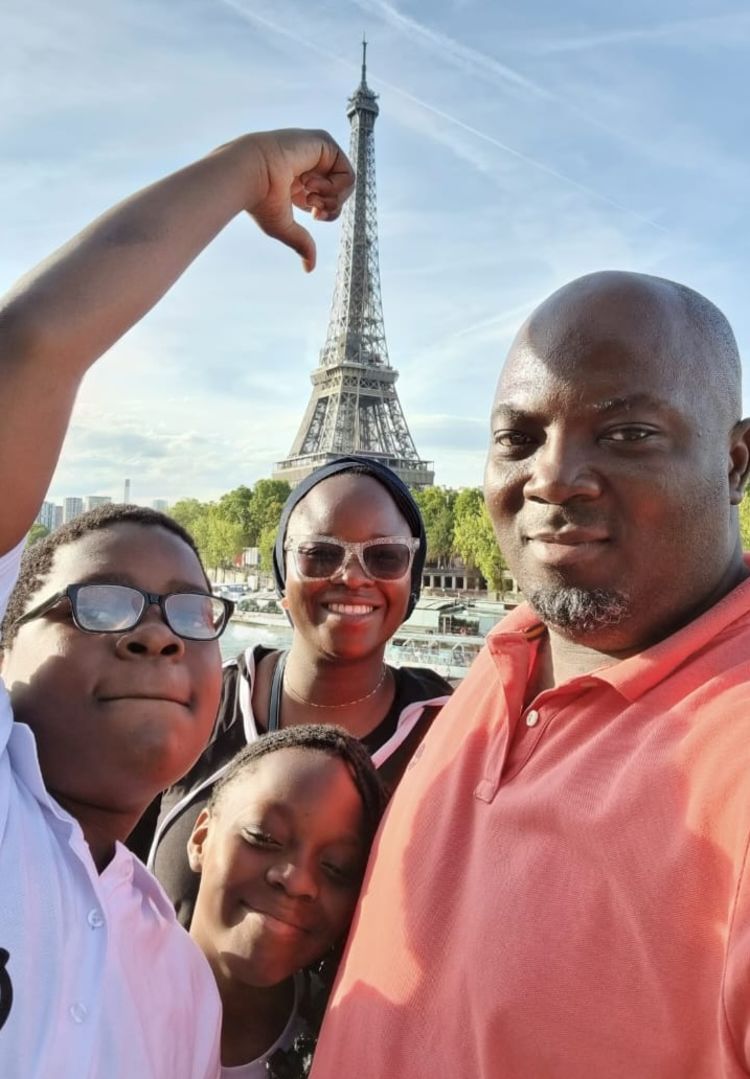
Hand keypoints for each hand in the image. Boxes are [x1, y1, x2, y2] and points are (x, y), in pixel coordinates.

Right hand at [242, 129, 353, 271]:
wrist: (250, 173)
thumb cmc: (260, 200)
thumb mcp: (284, 227)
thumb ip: (302, 244)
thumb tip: (310, 269)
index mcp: (299, 184)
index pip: (328, 202)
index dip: (327, 213)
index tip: (313, 214)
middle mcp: (309, 168)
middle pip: (340, 194)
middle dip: (331, 206)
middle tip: (312, 205)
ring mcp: (317, 153)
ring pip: (347, 184)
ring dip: (331, 196)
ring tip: (310, 192)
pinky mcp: (323, 142)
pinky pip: (348, 172)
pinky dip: (336, 186)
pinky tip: (313, 183)